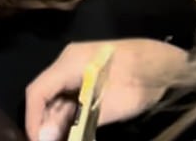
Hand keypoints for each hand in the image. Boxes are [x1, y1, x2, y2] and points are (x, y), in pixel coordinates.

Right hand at [24, 39, 186, 140]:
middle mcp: (67, 62)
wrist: (162, 65)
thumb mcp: (107, 107)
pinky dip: (70, 115)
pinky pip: (70, 96)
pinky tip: (74, 132)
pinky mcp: (88, 75)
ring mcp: (77, 67)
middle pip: (45, 94)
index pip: (37, 91)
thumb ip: (76, 122)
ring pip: (57, 96)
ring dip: (58, 121)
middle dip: (45, 123)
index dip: (33, 119)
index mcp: (68, 64)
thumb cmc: (134, 83)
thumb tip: (47, 138)